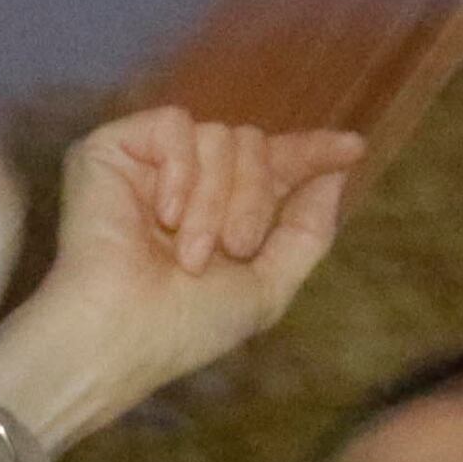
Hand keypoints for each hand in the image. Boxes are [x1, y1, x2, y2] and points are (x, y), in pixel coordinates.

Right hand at [0, 110, 364, 456]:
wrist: (118, 335)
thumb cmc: (184, 328)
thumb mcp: (267, 288)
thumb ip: (307, 232)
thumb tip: (333, 175)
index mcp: (221, 213)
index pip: (272, 164)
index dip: (311, 153)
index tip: (351, 150)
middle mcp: (188, 183)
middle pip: (253, 145)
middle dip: (254, 198)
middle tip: (231, 249)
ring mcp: (149, 166)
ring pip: (220, 136)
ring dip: (214, 202)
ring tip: (187, 253)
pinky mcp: (111, 150)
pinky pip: (176, 126)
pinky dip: (179, 171)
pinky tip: (159, 215)